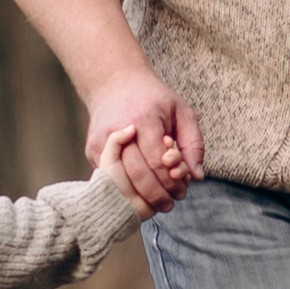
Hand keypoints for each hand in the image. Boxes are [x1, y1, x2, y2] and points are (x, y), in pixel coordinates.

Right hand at [84, 67, 202, 210]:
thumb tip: (197, 176)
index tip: (182, 191)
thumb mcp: (182, 112)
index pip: (156, 161)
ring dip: (139, 198)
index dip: (170, 180)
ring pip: (119, 181)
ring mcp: (102, 141)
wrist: (114, 84)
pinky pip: (108, 179)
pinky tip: (140, 194)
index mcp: (143, 118)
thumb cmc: (154, 99)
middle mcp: (119, 130)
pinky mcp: (92, 150)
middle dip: (156, 194)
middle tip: (170, 204)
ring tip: (157, 204)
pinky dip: (126, 191)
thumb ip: (194, 143)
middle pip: (137, 174)